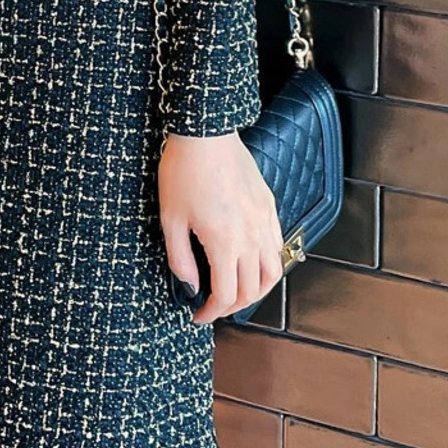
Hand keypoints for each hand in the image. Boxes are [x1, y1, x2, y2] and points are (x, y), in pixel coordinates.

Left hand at [159, 129, 285, 324]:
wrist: (205, 133)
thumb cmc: (183, 171)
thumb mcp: (171, 219)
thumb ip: (180, 259)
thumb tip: (190, 287)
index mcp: (224, 243)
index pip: (226, 295)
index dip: (211, 312)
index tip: (198, 315)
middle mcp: (251, 236)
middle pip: (253, 290)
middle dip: (232, 307)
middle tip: (214, 307)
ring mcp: (264, 221)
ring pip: (273, 272)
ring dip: (257, 290)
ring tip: (237, 292)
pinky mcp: (269, 206)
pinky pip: (277, 245)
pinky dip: (267, 264)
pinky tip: (250, 262)